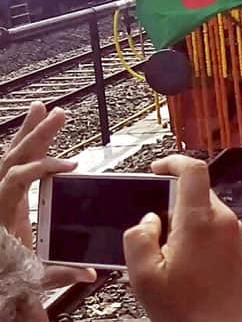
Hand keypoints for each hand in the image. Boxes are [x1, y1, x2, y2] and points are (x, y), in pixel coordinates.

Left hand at [0, 102, 96, 287]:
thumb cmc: (6, 271)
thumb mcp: (33, 274)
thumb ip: (61, 272)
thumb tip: (90, 272)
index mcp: (2, 212)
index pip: (18, 177)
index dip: (44, 167)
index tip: (72, 166)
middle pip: (14, 157)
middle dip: (37, 134)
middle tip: (58, 113)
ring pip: (10, 156)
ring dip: (28, 132)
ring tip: (42, 109)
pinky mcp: (4, 195)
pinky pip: (12, 163)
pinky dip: (24, 145)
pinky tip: (34, 129)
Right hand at [124, 155, 241, 321]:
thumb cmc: (189, 312)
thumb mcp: (144, 276)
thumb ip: (138, 238)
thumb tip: (147, 220)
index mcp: (200, 220)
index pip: (193, 169)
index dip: (172, 161)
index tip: (157, 169)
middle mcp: (224, 221)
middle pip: (196, 192)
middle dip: (170, 203)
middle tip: (151, 230)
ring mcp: (235, 234)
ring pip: (204, 212)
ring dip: (183, 223)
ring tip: (166, 256)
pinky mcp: (239, 249)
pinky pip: (214, 230)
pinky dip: (196, 236)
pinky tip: (183, 265)